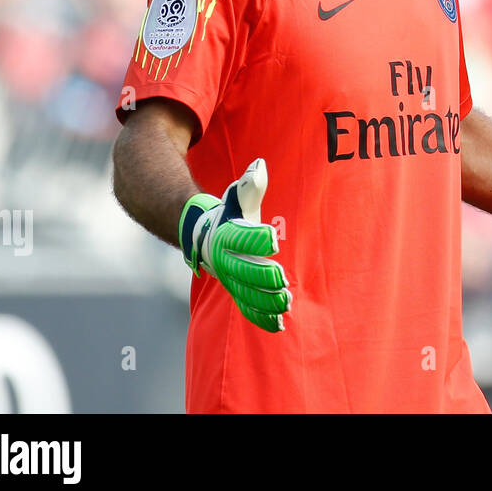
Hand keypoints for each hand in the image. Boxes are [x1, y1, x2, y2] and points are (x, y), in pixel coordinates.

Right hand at [179, 158, 291, 332]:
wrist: (205, 237)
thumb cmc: (230, 214)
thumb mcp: (238, 196)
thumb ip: (251, 184)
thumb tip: (259, 166)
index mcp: (227, 235)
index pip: (242, 236)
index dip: (256, 237)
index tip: (273, 238)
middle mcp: (226, 260)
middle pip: (244, 271)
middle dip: (263, 277)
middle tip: (282, 280)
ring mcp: (231, 279)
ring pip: (247, 294)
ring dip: (266, 301)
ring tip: (286, 303)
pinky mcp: (238, 292)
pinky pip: (248, 308)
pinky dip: (262, 318)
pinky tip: (280, 324)